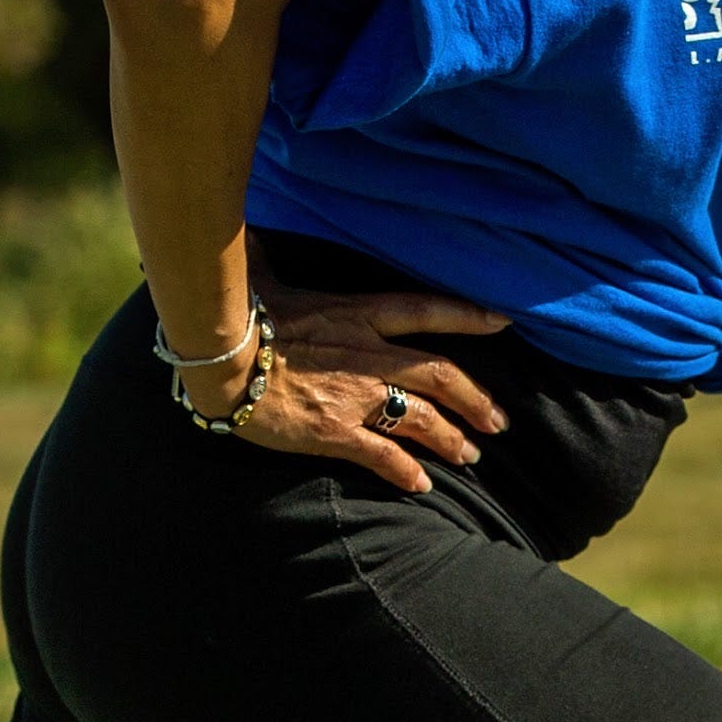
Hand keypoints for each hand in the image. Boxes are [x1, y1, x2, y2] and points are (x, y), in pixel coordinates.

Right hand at [189, 282, 509, 491]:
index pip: (428, 310)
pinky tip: (422, 485)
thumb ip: (270, 259)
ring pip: (422, 419)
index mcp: (357, 313)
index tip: (502, 323)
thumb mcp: (266, 276)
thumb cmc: (239, 314)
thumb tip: (255, 236)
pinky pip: (383, 455)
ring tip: (470, 455)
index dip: (469, 316)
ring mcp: (355, 395)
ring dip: (451, 439)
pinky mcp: (334, 431)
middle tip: (498, 421)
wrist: (219, 359)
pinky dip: (407, 472)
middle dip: (475, 399)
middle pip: (441, 374)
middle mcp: (368, 354)